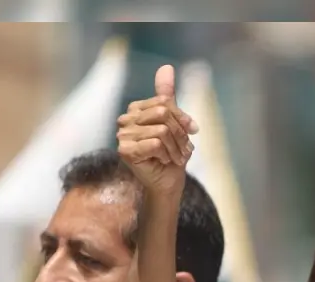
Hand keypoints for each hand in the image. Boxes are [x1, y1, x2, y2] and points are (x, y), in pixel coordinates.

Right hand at [117, 65, 199, 197]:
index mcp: (136, 110)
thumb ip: (167, 95)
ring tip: (175, 157)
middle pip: (162, 113)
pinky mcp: (125, 150)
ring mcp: (123, 135)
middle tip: (183, 148)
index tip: (191, 131)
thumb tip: (167, 67)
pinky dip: (166, 154)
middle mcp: (126, 120)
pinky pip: (155, 143)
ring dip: (175, 147)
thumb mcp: (174, 122)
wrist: (168, 182)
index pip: (164, 102)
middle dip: (180, 133)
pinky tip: (162, 161)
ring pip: (161, 129)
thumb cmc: (171, 153)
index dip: (181, 117)